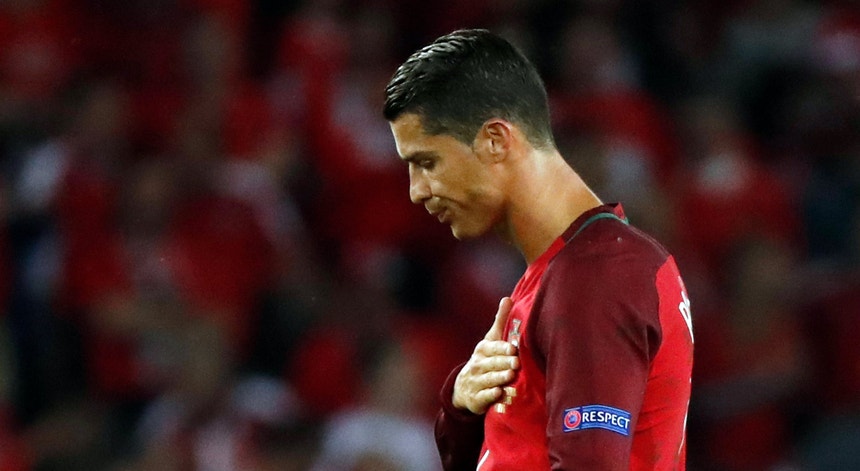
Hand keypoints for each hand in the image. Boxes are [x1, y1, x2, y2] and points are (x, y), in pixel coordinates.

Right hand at [452, 297, 519, 414]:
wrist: (465, 386)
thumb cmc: (486, 359)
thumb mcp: (491, 340)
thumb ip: (500, 321)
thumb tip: (508, 298)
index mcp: (483, 349)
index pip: (493, 347)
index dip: (502, 348)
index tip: (514, 348)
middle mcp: (478, 365)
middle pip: (492, 363)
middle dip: (504, 363)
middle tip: (516, 362)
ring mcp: (476, 382)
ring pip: (489, 379)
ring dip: (499, 378)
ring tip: (510, 376)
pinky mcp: (477, 399)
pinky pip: (484, 397)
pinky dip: (491, 395)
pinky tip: (499, 393)